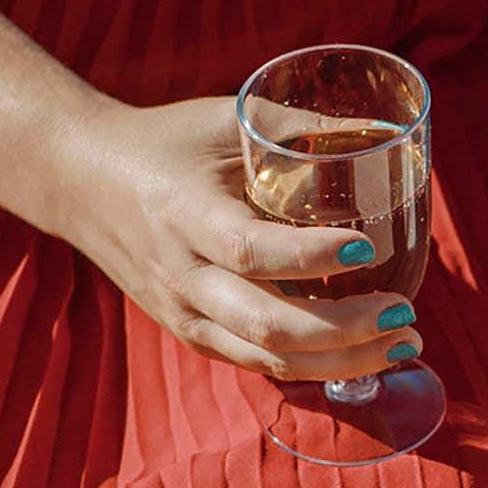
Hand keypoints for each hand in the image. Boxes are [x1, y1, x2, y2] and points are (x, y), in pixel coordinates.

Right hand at [43, 97, 421, 382]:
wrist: (81, 181)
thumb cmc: (164, 143)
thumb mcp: (223, 120)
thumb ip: (298, 127)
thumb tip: (386, 132)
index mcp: (183, 216)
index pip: (252, 251)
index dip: (312, 256)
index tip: (367, 247)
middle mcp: (182, 276)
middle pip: (269, 324)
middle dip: (347, 330)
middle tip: (406, 316)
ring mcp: (184, 315)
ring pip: (269, 358)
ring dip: (343, 361)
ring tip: (402, 345)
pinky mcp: (192, 335)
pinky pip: (260, 363)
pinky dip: (316, 367)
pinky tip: (364, 357)